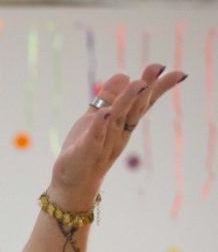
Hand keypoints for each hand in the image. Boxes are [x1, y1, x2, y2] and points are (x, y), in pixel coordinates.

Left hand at [50, 64, 185, 207]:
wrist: (73, 183)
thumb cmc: (87, 149)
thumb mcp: (97, 118)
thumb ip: (109, 98)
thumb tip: (125, 75)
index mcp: (123, 124)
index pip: (143, 103)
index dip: (158, 88)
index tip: (178, 72)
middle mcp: (118, 132)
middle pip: (134, 108)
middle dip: (146, 88)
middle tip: (158, 68)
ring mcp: (103, 142)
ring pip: (117, 118)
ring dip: (127, 100)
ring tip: (138, 83)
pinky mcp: (86, 151)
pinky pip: (94, 136)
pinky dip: (99, 124)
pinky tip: (104, 112)